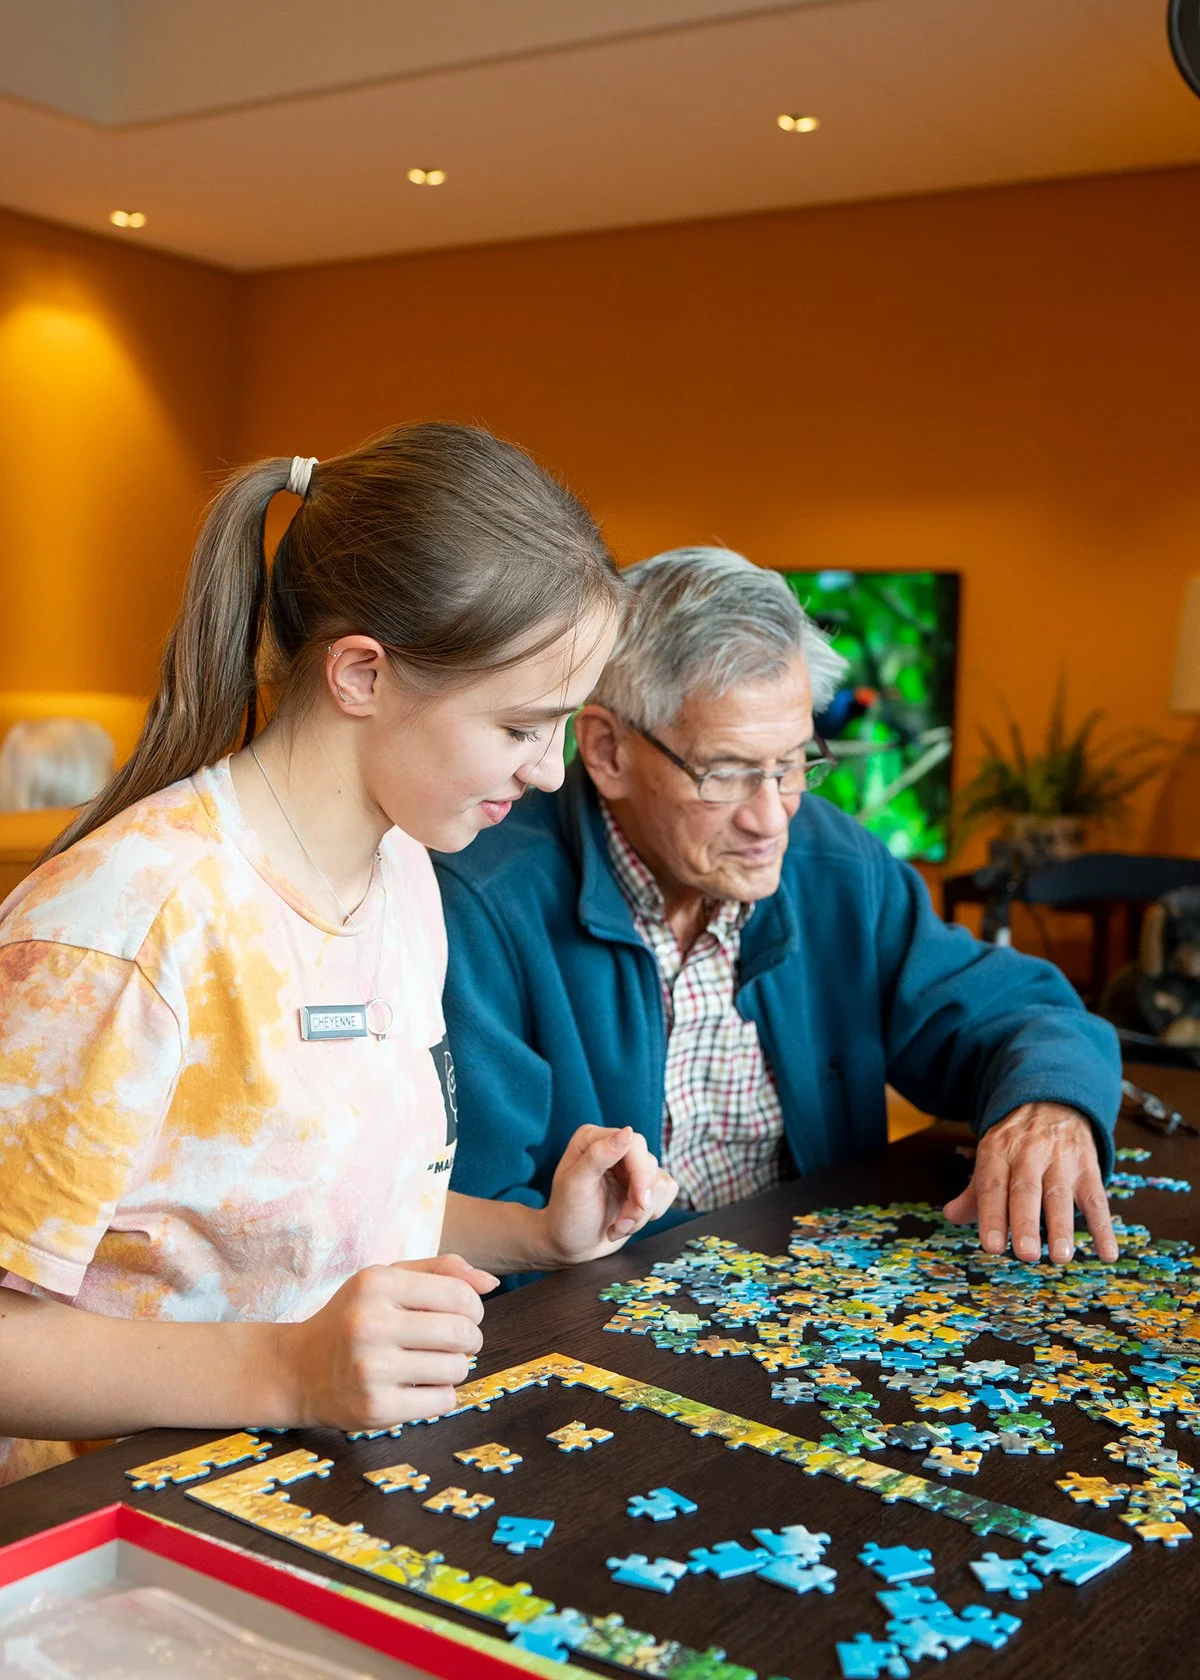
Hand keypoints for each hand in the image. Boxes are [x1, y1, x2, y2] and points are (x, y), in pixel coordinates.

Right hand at [278, 1253, 498, 1430]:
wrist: (297, 1370)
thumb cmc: (353, 1318)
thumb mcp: (387, 1280)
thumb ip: (441, 1271)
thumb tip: (491, 1283)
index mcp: (377, 1283)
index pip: (459, 1294)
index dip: (474, 1307)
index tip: (465, 1315)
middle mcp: (370, 1324)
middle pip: (463, 1333)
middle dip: (470, 1339)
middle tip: (454, 1343)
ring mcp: (371, 1369)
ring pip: (457, 1369)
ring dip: (455, 1368)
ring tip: (430, 1364)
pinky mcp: (375, 1408)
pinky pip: (443, 1402)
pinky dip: (440, 1395)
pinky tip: (417, 1387)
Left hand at [542, 1125, 677, 1265]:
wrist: (572, 1246)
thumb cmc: (567, 1216)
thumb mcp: (575, 1186)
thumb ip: (597, 1156)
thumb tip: (627, 1132)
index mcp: (593, 1139)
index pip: (634, 1144)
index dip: (641, 1174)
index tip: (639, 1202)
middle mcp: (613, 1147)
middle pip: (649, 1164)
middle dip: (639, 1201)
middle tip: (622, 1223)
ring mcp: (630, 1167)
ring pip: (659, 1182)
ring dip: (641, 1213)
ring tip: (619, 1225)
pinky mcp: (643, 1185)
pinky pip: (666, 1191)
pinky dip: (650, 1214)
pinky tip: (628, 1222)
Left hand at [943, 1102, 1117, 1264]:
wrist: (1052, 1102)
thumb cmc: (1015, 1143)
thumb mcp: (991, 1157)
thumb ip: (974, 1192)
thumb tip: (951, 1216)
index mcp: (998, 1151)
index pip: (992, 1186)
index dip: (991, 1216)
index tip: (992, 1247)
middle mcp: (1029, 1153)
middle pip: (1026, 1190)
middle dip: (1025, 1223)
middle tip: (1026, 1255)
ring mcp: (1061, 1160)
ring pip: (1060, 1195)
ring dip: (1062, 1227)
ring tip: (1062, 1257)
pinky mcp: (1088, 1167)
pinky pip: (1097, 1199)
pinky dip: (1103, 1228)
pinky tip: (1107, 1254)